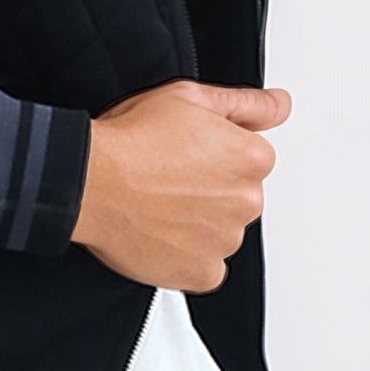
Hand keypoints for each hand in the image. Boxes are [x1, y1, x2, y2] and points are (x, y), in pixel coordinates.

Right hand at [70, 79, 291, 292]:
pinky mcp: (202, 273)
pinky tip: (161, 232)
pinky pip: (205, 266)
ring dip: (199, 222)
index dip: (215, 152)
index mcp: (252, 158)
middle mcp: (247, 201)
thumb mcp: (189, 97)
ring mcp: (225, 241)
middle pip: (238, 195)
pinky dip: (186, 255)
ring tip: (158, 203)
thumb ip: (246, 103)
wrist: (89, 181)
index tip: (186, 151)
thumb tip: (280, 104)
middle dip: (211, 188)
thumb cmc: (131, 139)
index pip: (250, 158)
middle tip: (168, 176)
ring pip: (221, 230)